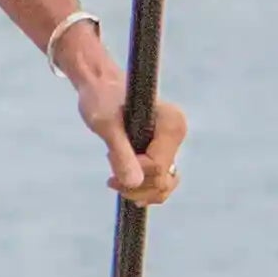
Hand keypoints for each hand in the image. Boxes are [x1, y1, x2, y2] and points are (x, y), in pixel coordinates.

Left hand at [68, 43, 187, 203]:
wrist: (100, 87)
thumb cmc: (101, 98)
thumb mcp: (106, 125)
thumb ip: (121, 153)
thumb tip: (135, 183)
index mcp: (171, 123)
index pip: (156, 167)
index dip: (131, 170)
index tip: (109, 156)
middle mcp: (178, 134)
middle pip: (162, 180)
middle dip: (134, 184)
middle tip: (110, 168)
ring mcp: (172, 144)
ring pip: (163, 185)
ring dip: (137, 189)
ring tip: (115, 176)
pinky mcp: (163, 151)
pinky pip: (160, 181)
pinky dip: (143, 187)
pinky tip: (124, 182)